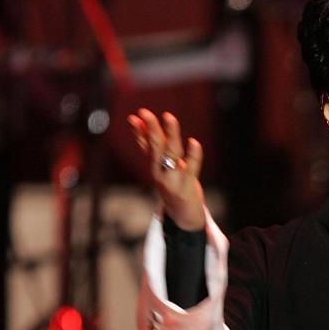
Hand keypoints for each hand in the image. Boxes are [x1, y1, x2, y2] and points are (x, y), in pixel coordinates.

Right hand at [127, 108, 205, 230]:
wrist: (183, 216)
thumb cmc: (174, 187)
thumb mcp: (162, 168)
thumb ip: (154, 148)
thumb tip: (141, 125)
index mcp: (155, 167)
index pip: (145, 147)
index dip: (139, 132)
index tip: (134, 118)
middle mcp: (161, 173)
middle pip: (156, 147)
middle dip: (150, 129)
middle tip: (145, 113)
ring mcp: (173, 179)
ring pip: (171, 153)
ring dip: (170, 134)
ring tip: (169, 117)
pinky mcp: (187, 186)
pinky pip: (191, 168)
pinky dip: (193, 156)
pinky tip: (194, 143)